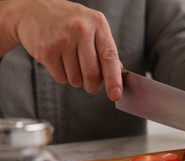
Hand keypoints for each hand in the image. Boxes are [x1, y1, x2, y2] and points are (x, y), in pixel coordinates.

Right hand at [7, 0, 121, 100]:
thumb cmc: (69, 21)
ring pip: (76, 79)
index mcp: (98, 24)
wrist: (33, 9)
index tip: (116, 95)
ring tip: (71, 63)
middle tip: (91, 85)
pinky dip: (62, 76)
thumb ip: (105, 50)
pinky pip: (61, 78)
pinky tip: (59, 61)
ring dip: (76, 80)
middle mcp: (81, 30)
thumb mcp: (92, 26)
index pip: (109, 57)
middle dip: (93, 86)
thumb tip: (118, 75)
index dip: (114, 79)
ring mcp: (62, 40)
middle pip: (92, 74)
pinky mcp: (47, 50)